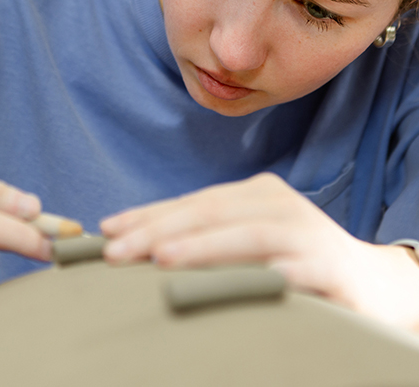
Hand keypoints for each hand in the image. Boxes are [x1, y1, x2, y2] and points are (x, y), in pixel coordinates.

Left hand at [101, 173, 418, 330]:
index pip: (193, 201)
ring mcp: (304, 231)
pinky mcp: (327, 265)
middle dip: (158, 230)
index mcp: (255, 193)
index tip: (106, 229)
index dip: (148, 214)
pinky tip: (225, 283)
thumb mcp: (251, 240)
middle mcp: (277, 203)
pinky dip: (255, 274)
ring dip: (200, 246)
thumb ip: (210, 240)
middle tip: (114, 249)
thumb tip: (147, 247)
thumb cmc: (297, 259)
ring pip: (245, 234)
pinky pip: (288, 269)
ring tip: (159, 257)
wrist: (369, 280)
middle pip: (210, 212)